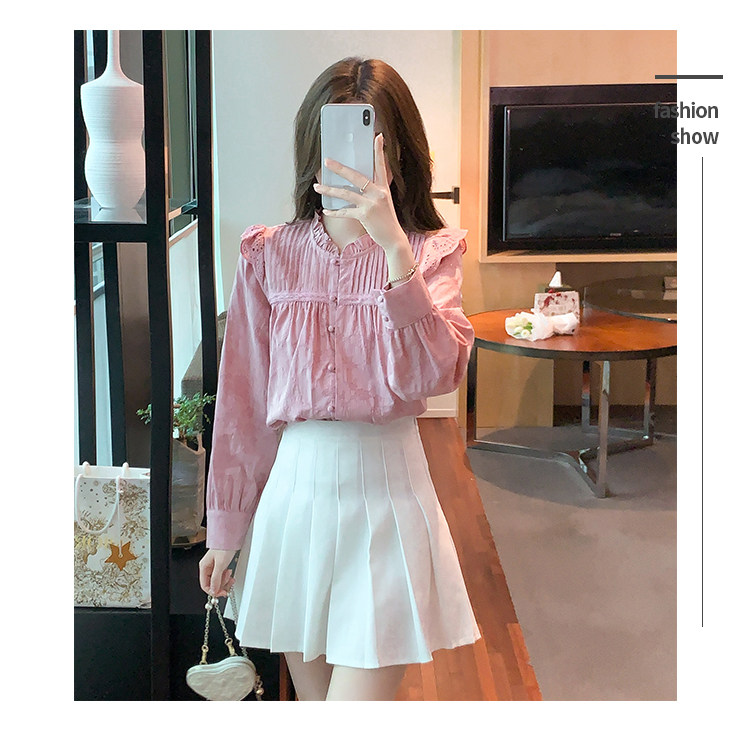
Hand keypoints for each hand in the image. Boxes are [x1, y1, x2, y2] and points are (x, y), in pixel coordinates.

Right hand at [198, 548, 236, 597]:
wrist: (231, 538)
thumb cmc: (224, 547)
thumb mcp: (220, 564)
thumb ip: (216, 579)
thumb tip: (213, 590)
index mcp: (204, 567)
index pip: (205, 585)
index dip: (213, 591)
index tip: (221, 593)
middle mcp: (207, 567)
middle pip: (212, 584)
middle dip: (221, 584)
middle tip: (228, 582)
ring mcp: (213, 567)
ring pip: (217, 580)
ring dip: (224, 580)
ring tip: (230, 575)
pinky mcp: (219, 565)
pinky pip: (221, 576)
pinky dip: (226, 577)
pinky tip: (230, 573)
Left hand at [313, 133, 408, 251]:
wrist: (393, 238)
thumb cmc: (386, 220)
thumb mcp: (384, 202)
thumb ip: (374, 191)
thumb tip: (359, 184)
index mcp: (383, 187)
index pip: (380, 165)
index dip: (379, 151)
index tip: (377, 137)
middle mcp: (378, 193)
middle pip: (355, 176)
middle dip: (339, 168)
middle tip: (327, 161)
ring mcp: (371, 204)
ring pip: (346, 194)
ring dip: (329, 190)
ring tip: (317, 187)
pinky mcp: (365, 215)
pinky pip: (345, 212)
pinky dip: (335, 212)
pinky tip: (326, 210)